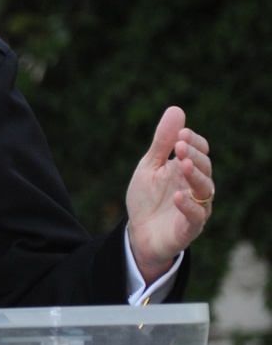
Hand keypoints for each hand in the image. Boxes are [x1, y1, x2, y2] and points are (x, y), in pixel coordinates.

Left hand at [126, 106, 213, 285]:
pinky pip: (195, 216)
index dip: (193, 142)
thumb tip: (176, 109)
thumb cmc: (146, 199)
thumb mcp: (149, 167)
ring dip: (195, 176)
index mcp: (186, 169)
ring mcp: (195, 207)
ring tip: (183, 165)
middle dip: (193, 155)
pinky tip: (178, 195)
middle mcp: (195, 186)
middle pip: (204, 167)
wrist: (138, 234)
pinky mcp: (189, 228)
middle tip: (179, 147)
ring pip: (205, 189)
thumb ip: (162, 142)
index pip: (200, 150)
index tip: (181, 134)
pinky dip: (188, 206)